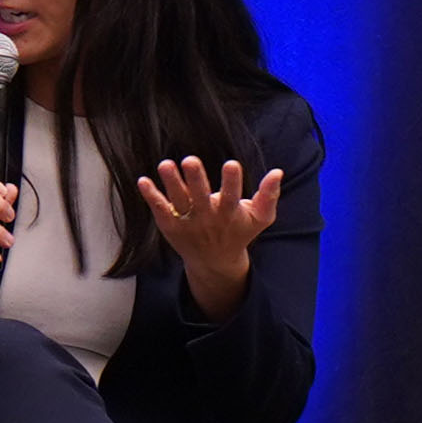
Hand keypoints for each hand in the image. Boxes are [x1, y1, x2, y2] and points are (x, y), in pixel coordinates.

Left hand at [141, 156, 283, 310]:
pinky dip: (152, 196)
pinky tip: (143, 181)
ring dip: (171, 183)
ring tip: (165, 164)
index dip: (232, 181)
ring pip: (178, 201)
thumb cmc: (239, 232)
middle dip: (196, 179)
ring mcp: (188, 222)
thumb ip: (268, 196)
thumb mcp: (259, 218)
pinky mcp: (171, 226)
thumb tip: (278, 171)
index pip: (232, 196)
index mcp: (229, 214)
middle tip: (190, 160)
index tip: (231, 164)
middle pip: (200, 197)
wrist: (214, 262)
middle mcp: (207, 218)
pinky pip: (160, 209)